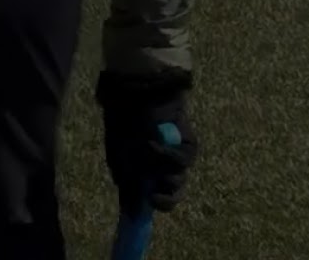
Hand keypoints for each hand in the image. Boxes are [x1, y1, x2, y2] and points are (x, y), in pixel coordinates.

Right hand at [96, 70, 198, 214]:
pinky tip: (153, 143)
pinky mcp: (188, 146)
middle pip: (169, 194)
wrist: (137, 94)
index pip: (148, 198)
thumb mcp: (120, 159)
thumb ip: (129, 187)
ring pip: (177, 180)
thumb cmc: (124, 125)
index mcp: (141, 171)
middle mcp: (159, 168)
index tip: (144, 210)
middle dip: (163, 196)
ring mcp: (175, 157)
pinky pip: (183, 161)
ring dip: (162, 172)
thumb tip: (133, 214)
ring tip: (147, 154)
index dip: (148, 206)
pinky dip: (167, 155)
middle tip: (154, 194)